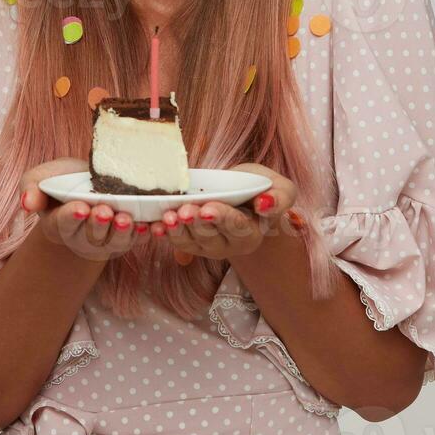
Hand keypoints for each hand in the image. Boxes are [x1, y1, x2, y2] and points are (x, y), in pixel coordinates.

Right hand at [20, 158, 149, 262]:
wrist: (88, 185)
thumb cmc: (62, 181)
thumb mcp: (40, 178)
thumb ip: (30, 188)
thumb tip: (27, 202)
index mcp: (58, 224)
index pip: (63, 222)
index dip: (71, 216)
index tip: (80, 207)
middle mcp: (81, 238)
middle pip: (90, 235)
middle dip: (98, 224)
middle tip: (105, 211)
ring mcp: (106, 241)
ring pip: (115, 242)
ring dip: (122, 232)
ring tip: (126, 218)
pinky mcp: (127, 239)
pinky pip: (137, 241)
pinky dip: (145, 235)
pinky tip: (151, 226)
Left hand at [157, 162, 300, 264]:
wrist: (241, 193)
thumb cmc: (261, 188)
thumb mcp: (281, 188)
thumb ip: (280, 198)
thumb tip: (265, 205)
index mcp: (252, 233)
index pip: (236, 226)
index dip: (221, 218)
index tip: (207, 209)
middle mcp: (229, 245)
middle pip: (209, 236)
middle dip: (195, 223)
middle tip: (183, 211)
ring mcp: (207, 246)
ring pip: (190, 241)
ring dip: (176, 230)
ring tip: (166, 217)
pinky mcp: (190, 243)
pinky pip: (175, 240)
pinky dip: (164, 233)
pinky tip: (153, 225)